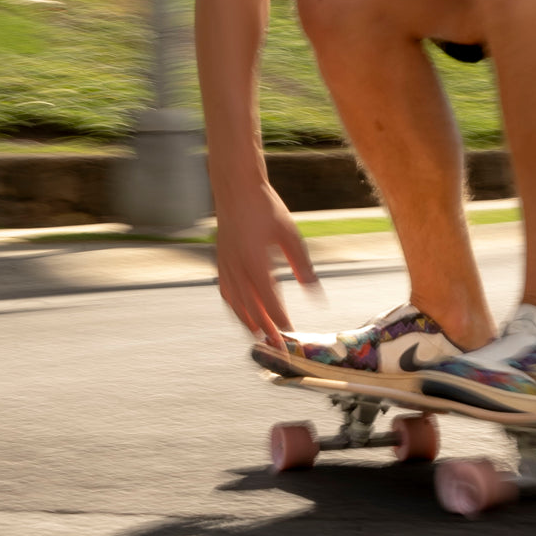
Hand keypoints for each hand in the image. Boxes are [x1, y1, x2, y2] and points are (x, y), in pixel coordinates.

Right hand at [213, 182, 318, 345]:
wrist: (236, 188)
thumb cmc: (265, 208)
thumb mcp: (290, 235)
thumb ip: (302, 265)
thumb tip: (314, 292)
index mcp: (255, 261)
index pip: (269, 299)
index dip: (279, 319)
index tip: (289, 334)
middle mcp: (237, 267)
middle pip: (251, 308)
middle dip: (265, 330)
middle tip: (277, 347)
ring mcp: (226, 265)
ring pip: (235, 303)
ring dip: (247, 322)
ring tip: (259, 337)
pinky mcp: (221, 261)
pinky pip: (226, 292)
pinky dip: (234, 307)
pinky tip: (242, 313)